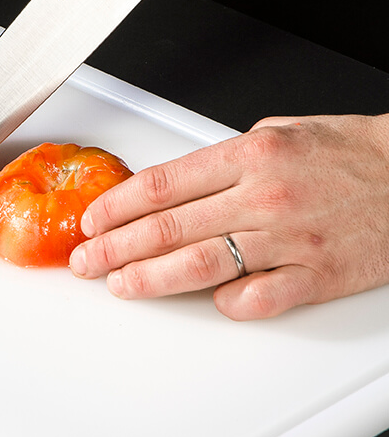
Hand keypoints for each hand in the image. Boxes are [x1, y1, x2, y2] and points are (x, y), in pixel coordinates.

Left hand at [68, 114, 388, 319]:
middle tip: (87, 262)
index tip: (92, 221)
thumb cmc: (350, 153)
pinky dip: (225, 303)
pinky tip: (204, 301)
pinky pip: (257, 298)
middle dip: (115, 248)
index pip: (162, 184)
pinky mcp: (315, 276)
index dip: (116, 207)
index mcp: (251, 155)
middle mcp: (264, 197)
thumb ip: (226, 160)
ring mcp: (288, 240)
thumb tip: (176, 185)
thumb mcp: (280, 133)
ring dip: (150, 279)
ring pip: (200, 265)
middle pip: (168, 227)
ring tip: (120, 284)